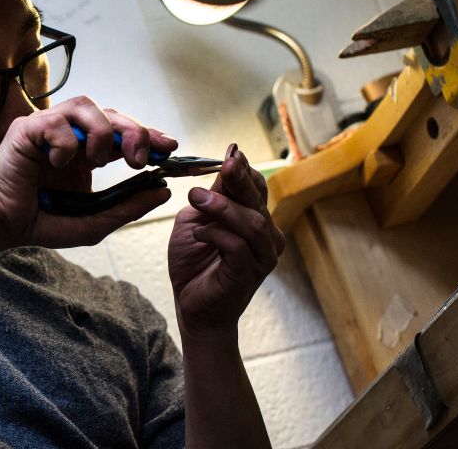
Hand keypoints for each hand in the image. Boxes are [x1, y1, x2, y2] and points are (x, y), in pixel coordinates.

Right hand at [0, 96, 177, 257]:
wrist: (1, 224)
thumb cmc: (42, 220)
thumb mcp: (93, 221)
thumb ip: (126, 206)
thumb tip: (162, 190)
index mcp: (89, 153)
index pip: (125, 133)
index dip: (149, 135)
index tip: (171, 148)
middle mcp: (72, 135)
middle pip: (113, 114)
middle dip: (135, 132)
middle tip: (141, 160)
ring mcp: (49, 128)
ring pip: (87, 106)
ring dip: (101, 133)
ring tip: (97, 162)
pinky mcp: (27, 128)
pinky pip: (54, 120)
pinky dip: (65, 143)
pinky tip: (59, 164)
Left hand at [168, 144, 285, 339]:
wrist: (192, 305)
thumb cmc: (194, 262)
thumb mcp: (196, 220)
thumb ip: (211, 196)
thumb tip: (227, 162)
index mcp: (254, 219)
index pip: (256, 187)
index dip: (244, 169)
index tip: (230, 152)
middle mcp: (265, 235)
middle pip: (257, 199)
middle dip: (240, 178)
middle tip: (226, 162)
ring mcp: (261, 255)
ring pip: (250, 221)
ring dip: (222, 206)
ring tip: (195, 197)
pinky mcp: (249, 272)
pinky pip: (238, 245)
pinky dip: (216, 233)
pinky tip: (198, 234)